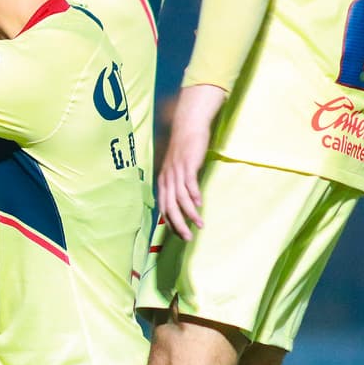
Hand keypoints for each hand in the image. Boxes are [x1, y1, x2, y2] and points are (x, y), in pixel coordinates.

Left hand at [156, 84, 226, 240]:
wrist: (188, 126)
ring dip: (190, 213)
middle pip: (170, 206)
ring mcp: (176, 170)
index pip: (163, 207)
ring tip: (200, 225)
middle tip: (187, 238)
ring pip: (180, 198)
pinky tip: (200, 204)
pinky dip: (194, 195)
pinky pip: (189, 183)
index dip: (170, 222)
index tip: (179, 235)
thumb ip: (178, 184)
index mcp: (163, 180)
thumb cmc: (184, 150)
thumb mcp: (177, 169)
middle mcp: (167, 177)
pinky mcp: (187, 163)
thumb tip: (184, 202)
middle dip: (178, 224)